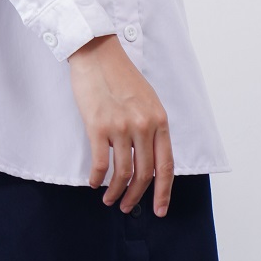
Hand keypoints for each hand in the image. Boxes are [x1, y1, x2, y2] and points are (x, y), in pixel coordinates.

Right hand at [68, 36, 172, 214]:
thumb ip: (151, 126)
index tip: (160, 209)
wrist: (95, 51)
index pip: (166, 166)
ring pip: (122, 173)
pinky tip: (94, 182)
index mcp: (159, 119)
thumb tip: (149, 158)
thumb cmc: (119, 73)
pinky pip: (100, 164)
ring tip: (110, 199)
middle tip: (127, 207)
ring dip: (116, 192)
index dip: (163, 192)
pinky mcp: (97, 126)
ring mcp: (120, 127)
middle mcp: (143, 125)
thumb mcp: (146, 99)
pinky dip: (97, 178)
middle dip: (136, 197)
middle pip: (144, 174)